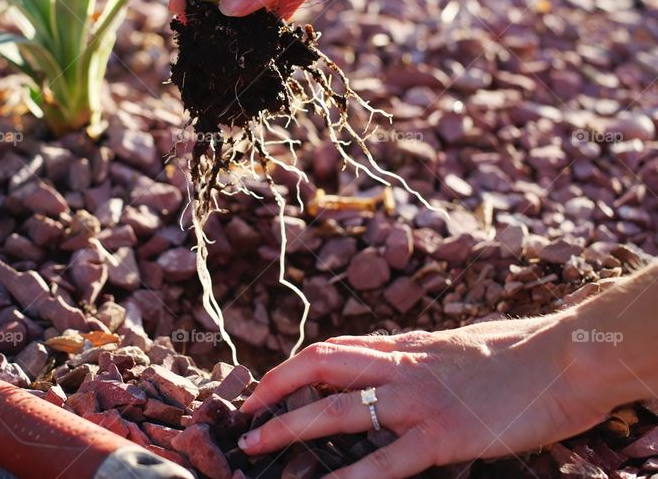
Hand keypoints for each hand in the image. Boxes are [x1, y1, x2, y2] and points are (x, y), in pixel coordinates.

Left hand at [237, 316, 608, 478]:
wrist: (563, 357)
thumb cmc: (516, 352)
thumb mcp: (454, 342)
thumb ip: (419, 352)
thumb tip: (394, 353)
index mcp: (405, 347)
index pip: (334, 349)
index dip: (293, 366)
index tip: (267, 384)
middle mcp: (400, 368)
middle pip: (319, 366)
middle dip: (274, 388)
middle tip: (245, 413)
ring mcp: (416, 401)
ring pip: (337, 409)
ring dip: (291, 427)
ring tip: (257, 446)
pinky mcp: (441, 435)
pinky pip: (386, 460)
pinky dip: (352, 477)